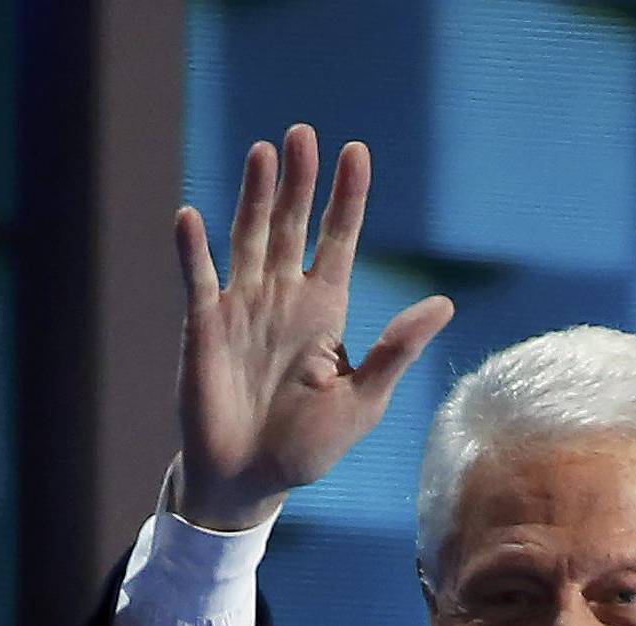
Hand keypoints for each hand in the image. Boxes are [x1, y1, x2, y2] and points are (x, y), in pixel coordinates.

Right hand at [171, 123, 454, 529]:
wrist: (251, 482)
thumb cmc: (308, 449)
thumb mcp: (362, 402)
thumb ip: (396, 351)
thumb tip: (443, 305)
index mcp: (324, 311)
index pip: (338, 240)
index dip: (347, 197)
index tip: (356, 152)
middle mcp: (283, 298)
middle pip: (292, 224)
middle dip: (300, 181)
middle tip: (303, 134)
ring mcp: (242, 307)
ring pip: (248, 236)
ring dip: (255, 195)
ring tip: (263, 153)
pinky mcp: (205, 326)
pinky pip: (199, 279)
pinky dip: (193, 250)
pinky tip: (192, 218)